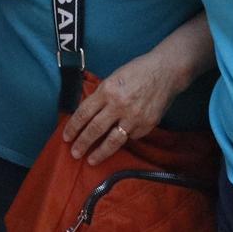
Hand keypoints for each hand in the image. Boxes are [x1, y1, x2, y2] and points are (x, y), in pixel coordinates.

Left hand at [63, 48, 190, 164]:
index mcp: (107, 90)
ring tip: (91, 160)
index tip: (66, 137)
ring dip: (100, 153)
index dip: (73, 127)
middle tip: (74, 153)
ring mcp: (134, 117)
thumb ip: (101, 96)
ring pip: (113, 141)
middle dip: (82, 143)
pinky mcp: (147, 125)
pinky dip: (124, 138)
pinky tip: (119, 140)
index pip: (84, 113)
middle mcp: (119, 105)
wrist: (166, 72)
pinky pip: (131, 136)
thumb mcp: (113, 78)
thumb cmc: (137, 71)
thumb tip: (87, 115)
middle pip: (95, 129)